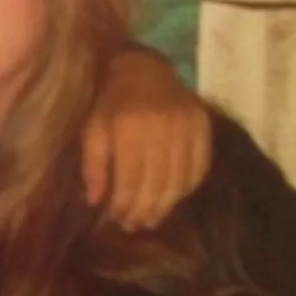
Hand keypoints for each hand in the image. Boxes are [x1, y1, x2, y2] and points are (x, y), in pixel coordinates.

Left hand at [81, 48, 211, 228]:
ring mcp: (187, 126)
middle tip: (135, 225)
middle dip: (144, 210)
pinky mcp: (204, 125)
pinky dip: (187, 188)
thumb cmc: (111, 104)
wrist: (142, 70)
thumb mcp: (92, 130)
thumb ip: (93, 165)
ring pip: (179, 180)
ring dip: (166, 205)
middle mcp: (161, 127)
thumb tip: (95, 201)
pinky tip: (173, 197)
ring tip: (152, 218)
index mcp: (129, 128)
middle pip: (156, 184)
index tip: (116, 220)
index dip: (124, 205)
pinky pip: (200, 168)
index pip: (130, 180)